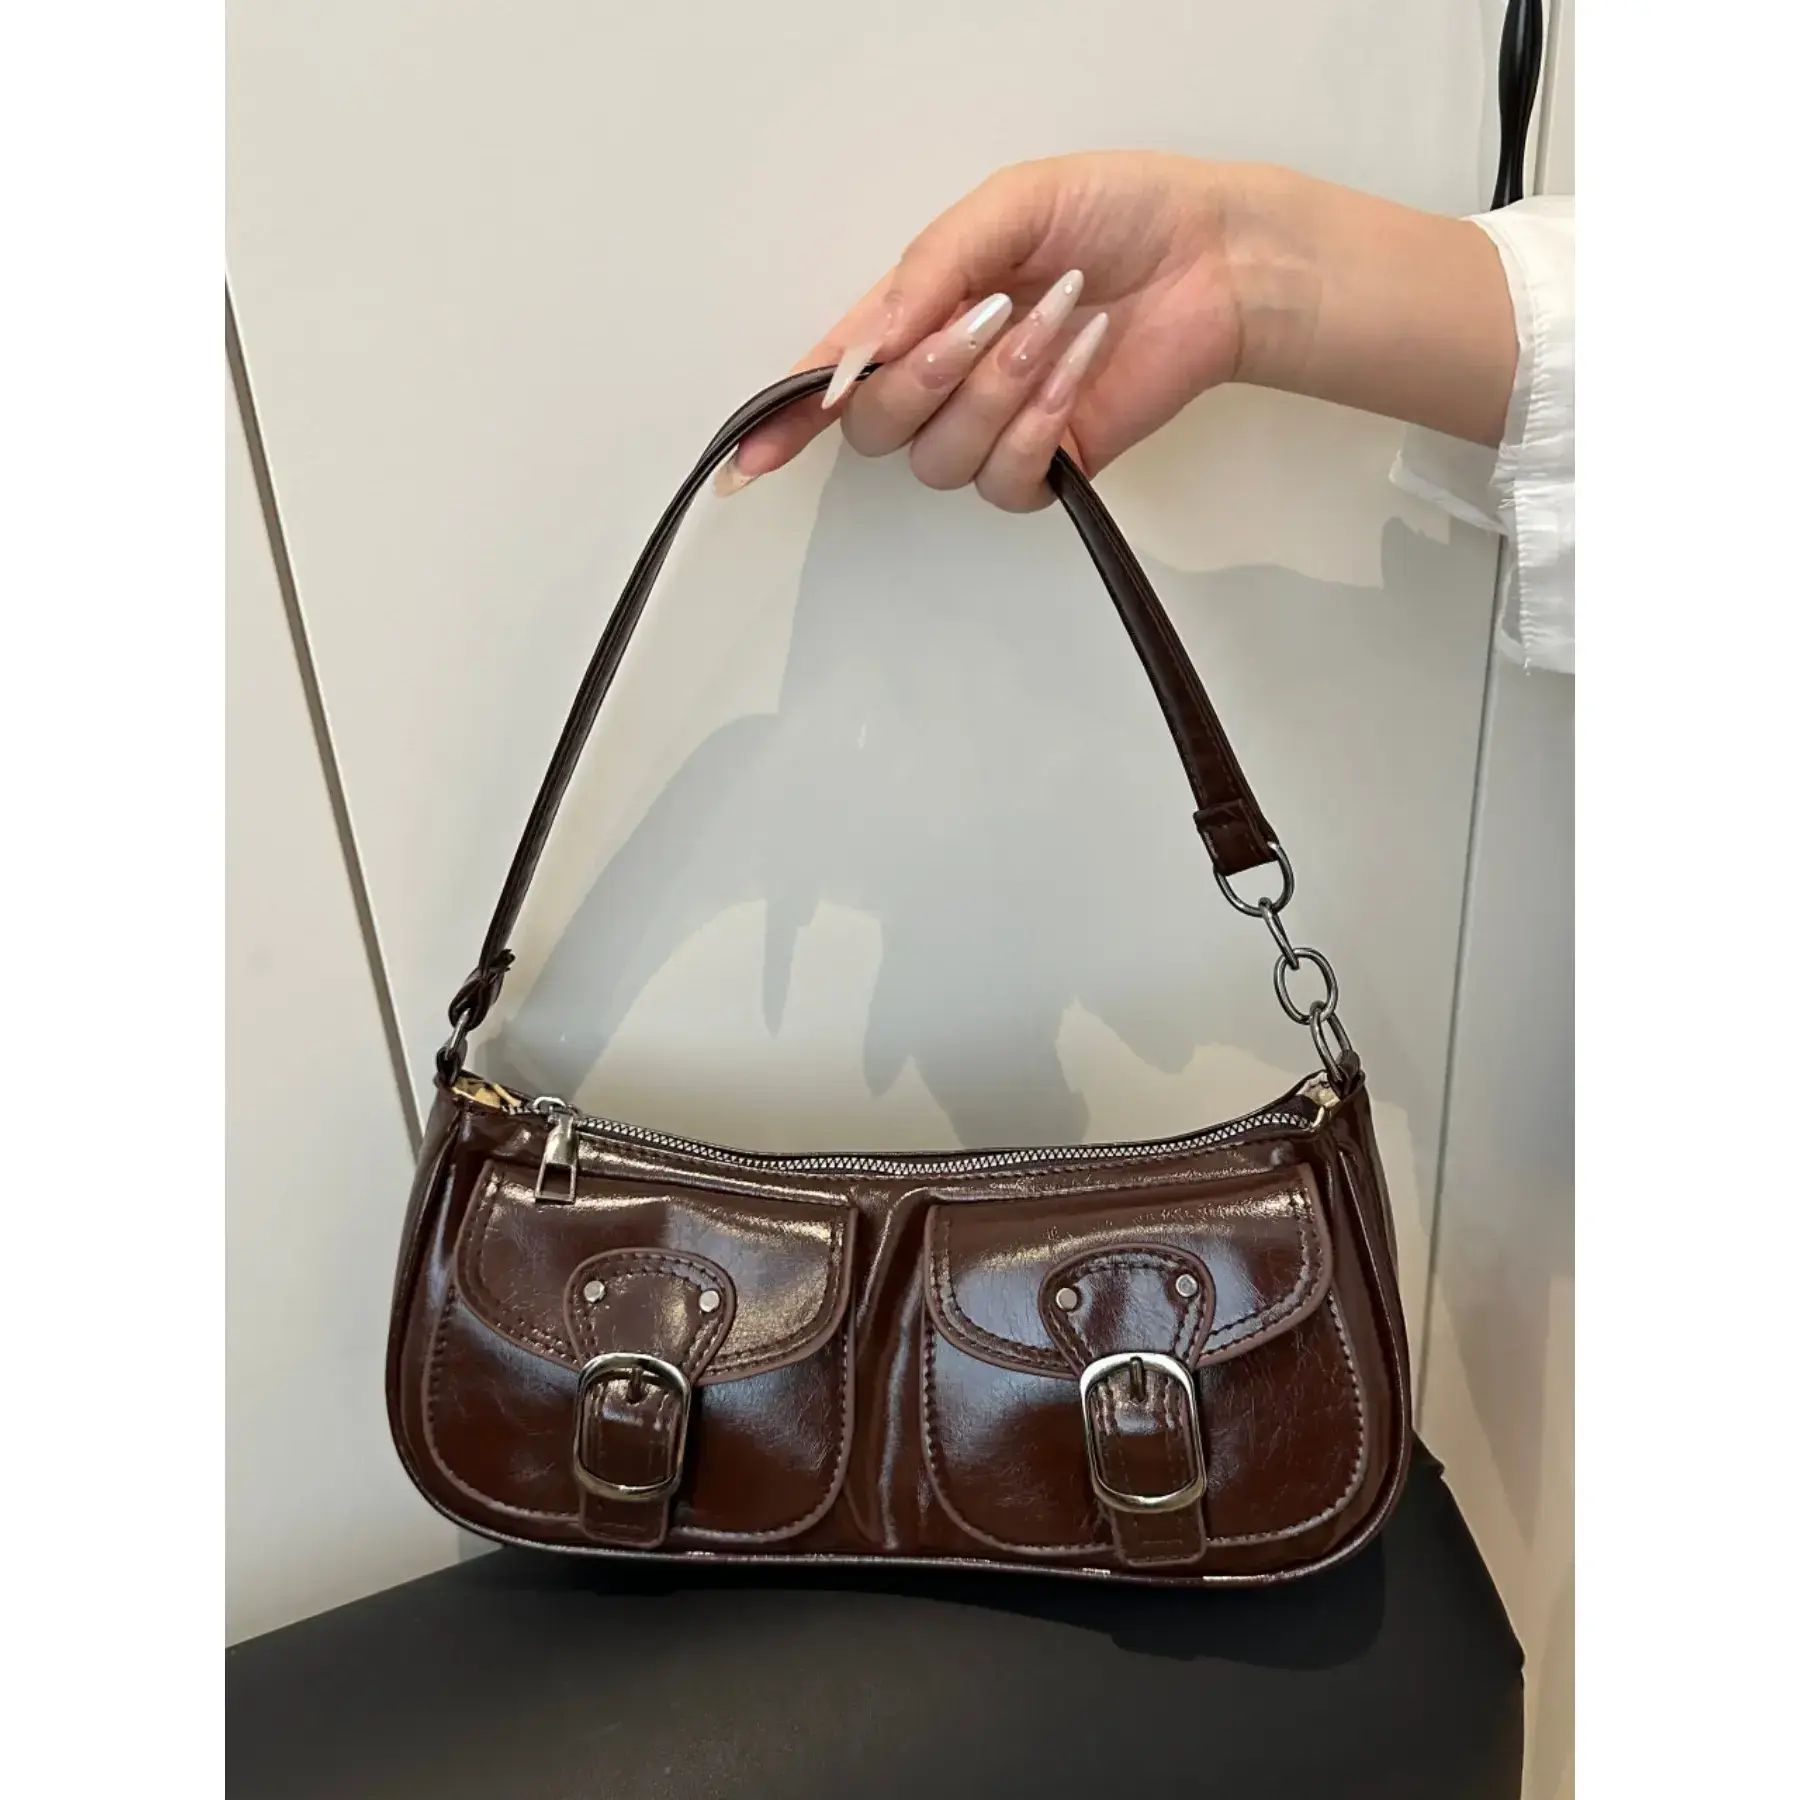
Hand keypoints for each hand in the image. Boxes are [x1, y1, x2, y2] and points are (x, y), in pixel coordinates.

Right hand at [720, 154, 1516, 507]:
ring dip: (1001, 386)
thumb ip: (923, 274)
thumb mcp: (1005, 209)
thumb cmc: (1116, 214)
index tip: (748, 459)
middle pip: (875, 430)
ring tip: (1062, 320)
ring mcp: (993, 430)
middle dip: (922, 377)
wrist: (1213, 253)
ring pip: (941, 459)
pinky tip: (1078, 368)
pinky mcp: (1048, 467)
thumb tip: (859, 350)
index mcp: (917, 314)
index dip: (784, 421)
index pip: (831, 382)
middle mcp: (943, 382)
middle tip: (986, 315)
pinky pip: (1007, 479)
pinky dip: (1041, 421)